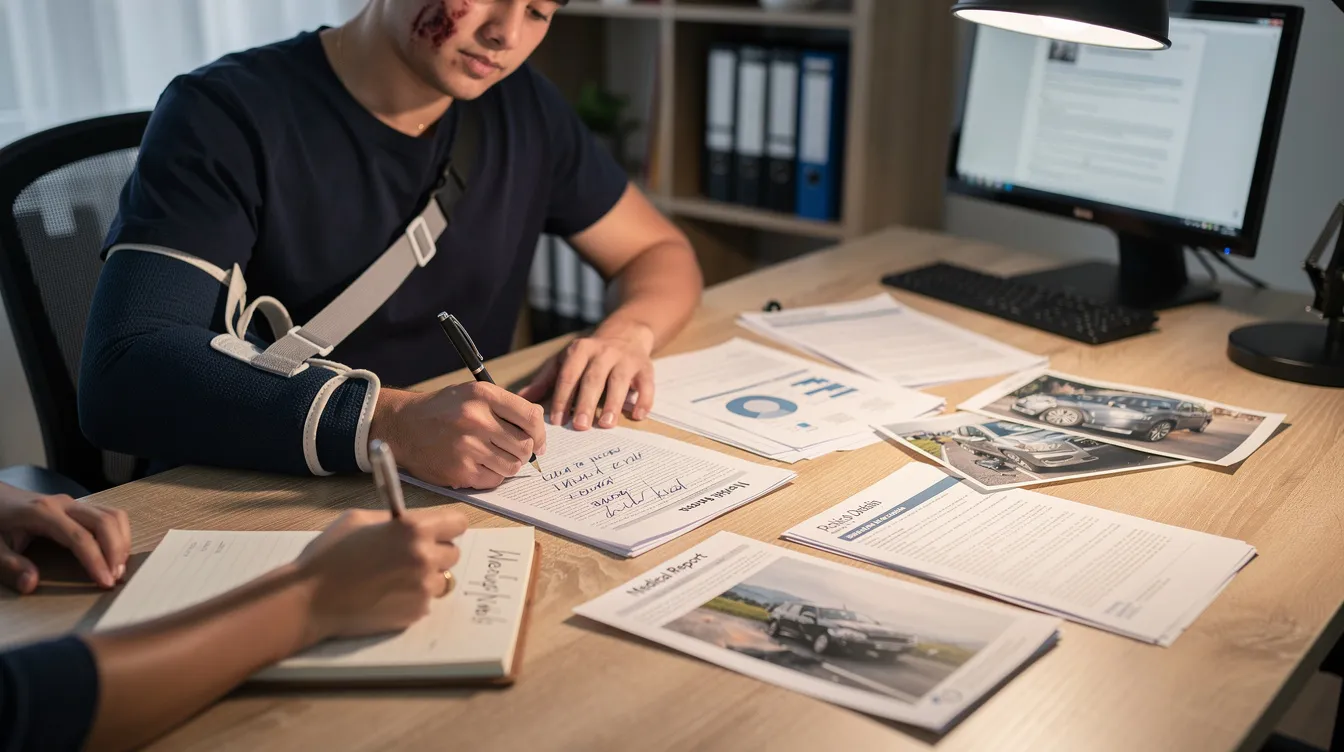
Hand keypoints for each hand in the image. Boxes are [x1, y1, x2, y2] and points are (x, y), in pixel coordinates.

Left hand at [0, 488, 129, 592]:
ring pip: (113, 514)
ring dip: (122, 541)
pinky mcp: (79, 507)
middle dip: (116, 550)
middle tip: (117, 577)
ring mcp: (74, 502)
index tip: (105, 582)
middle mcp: (64, 503)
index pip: (79, 537)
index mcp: (43, 513)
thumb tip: (31, 584)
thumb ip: (9, 565)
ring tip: (119, 566)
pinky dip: (119, 533)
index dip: (96, 560)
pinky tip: (114, 552)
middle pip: (104, 521)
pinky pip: (109, 514)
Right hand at [296, 507, 467, 640]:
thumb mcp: (360, 520)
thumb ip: (393, 520)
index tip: (437, 531)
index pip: (457, 523)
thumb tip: (412, 521)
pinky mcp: (417, 612)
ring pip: (442, 578)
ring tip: (396, 578)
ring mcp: (423, 588)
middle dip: (435, 552)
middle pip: (453, 553)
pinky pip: (427, 600)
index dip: (446, 527)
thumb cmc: (329, 555)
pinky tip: (387, 595)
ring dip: (427, 577)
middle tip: (408, 556)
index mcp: (413, 529)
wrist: (310, 599)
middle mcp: (425, 557)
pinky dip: (413, 597)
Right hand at [370, 382, 546, 489]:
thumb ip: (506, 406)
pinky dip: (492, 476)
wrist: (402, 426)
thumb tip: (539, 426)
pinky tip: (479, 466)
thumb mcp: (473, 394)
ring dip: (508, 465)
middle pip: (525, 445)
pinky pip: (494, 480)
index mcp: (484, 396)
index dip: (541, 433)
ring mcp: (468, 447)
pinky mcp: (460, 471)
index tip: (539, 442)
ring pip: (512, 466)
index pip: (531, 417)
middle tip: (513, 451)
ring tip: (494, 458)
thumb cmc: (443, 410)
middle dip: (524, 452)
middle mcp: (476, 420)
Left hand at [518, 322, 655, 429]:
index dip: (561, 397)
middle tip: (579, 426)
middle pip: (593, 379)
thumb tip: (521, 398)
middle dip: (585, 402)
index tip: (556, 421)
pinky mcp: (646, 367)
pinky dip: (644, 400)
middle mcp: (604, 352)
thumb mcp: (565, 360)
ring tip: (606, 424)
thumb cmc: (589, 354)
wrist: (626, 332)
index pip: (568, 375)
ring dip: (613, 403)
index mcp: (580, 350)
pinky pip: (647, 384)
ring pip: (620, 381)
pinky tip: (637, 416)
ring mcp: (626, 359)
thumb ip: (545, 380)